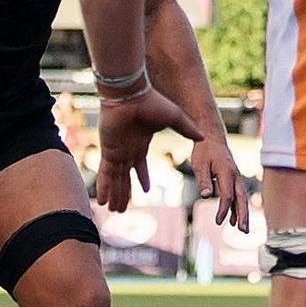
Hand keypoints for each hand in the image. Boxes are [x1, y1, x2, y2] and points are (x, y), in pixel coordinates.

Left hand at [92, 88, 201, 213]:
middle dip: (125, 194)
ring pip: (116, 180)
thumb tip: (203, 137)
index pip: (141, 166)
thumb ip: (186, 128)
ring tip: (114, 212)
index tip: (145, 191)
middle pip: (126, 177)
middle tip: (123, 210)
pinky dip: (104, 188)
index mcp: (141, 143)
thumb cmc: (151, 102)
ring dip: (116, 196)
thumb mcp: (174, 117)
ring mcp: (116, 151)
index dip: (143, 179)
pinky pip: (105, 174)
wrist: (130, 94)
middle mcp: (127, 149)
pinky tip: (102, 202)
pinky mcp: (108, 151)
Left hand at [188, 124, 252, 231]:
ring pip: (242, 198)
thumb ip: (203, 180)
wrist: (212, 137)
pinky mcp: (233, 178)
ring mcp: (236, 177)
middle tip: (243, 232)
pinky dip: (237, 207)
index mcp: (227, 172)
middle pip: (241, 199)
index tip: (217, 222)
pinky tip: (234, 219)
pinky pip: (238, 195)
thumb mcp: (199, 164)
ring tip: (243, 230)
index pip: (227, 196)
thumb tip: (206, 196)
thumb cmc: (204, 151)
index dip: (223, 210)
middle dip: (243, 216)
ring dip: (243, 214)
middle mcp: (235, 175)